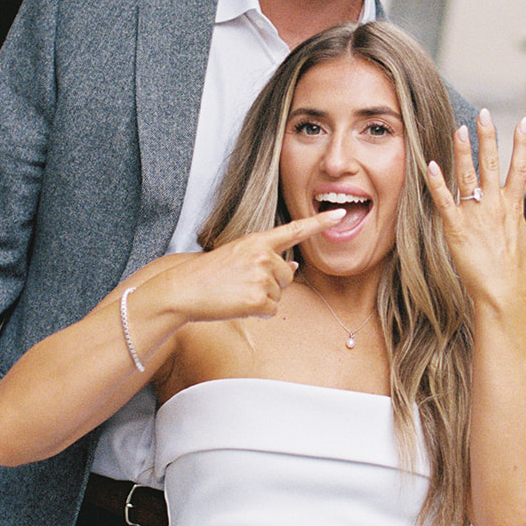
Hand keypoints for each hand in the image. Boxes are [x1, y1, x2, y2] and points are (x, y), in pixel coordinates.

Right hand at [166, 210, 345, 325]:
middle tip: (242, 283)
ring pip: (279, 294)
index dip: (319, 223)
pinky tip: (238, 303)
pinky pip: (271, 310)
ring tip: (236, 292)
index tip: (341, 213)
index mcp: (257, 240)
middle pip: (288, 275)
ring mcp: (262, 277)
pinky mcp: (259, 299)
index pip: (294, 230)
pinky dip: (258, 312)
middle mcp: (263, 255)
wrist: (184, 288)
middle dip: (271, 284)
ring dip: (262, 298)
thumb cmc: (209, 273)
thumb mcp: (239, 256)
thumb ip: (267, 258)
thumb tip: (295, 269)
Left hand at [427, 111, 525, 308]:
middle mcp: (496, 205)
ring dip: (463, 152)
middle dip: (488, 137)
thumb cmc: (515, 268)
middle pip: (492, 164)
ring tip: (459, 129)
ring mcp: (476, 215)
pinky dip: (438, 183)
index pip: (520, 167)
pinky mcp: (457, 227)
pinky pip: (446, 201)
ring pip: (468, 177)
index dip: (521, 143)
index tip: (522, 121)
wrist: (501, 292)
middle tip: (483, 113)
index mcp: (514, 205)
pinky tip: (431, 165)